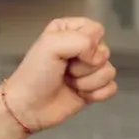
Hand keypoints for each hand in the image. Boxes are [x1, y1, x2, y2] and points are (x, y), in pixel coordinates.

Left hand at [0, 17, 117, 131]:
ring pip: (109, 71)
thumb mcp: (51, 45)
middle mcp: (82, 47)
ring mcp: (89, 69)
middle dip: (85, 66)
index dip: (87, 45)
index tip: (66, 55)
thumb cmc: (35, 75)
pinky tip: (79, 95)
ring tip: (69, 83)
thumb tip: (98, 57)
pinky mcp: (94, 88)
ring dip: (87, 82)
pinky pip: (111, 87)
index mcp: (71, 30)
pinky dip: (95, 94)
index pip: (97, 30)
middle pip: (105, 51)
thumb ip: (81, 40)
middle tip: (65, 71)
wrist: (27, 108)